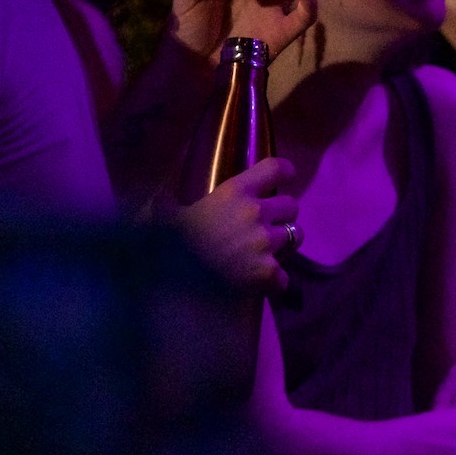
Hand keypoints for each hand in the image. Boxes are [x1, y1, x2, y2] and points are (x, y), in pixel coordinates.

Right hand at [174, 156, 299, 293]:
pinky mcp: (268, 272)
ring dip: (283, 245)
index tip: (287, 176)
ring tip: (265, 253)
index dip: (284, 171)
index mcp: (234, 192)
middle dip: (282, 215)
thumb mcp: (166, 217)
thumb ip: (169, 204)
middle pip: (292, 205)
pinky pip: (284, 276)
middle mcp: (255, 213)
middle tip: (266, 225)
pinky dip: (275, 281)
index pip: (274, 168)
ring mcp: (264, 243)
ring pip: (295, 236)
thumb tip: (160, 198)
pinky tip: (260, 284)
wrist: (172, 286)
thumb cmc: (169, 246)